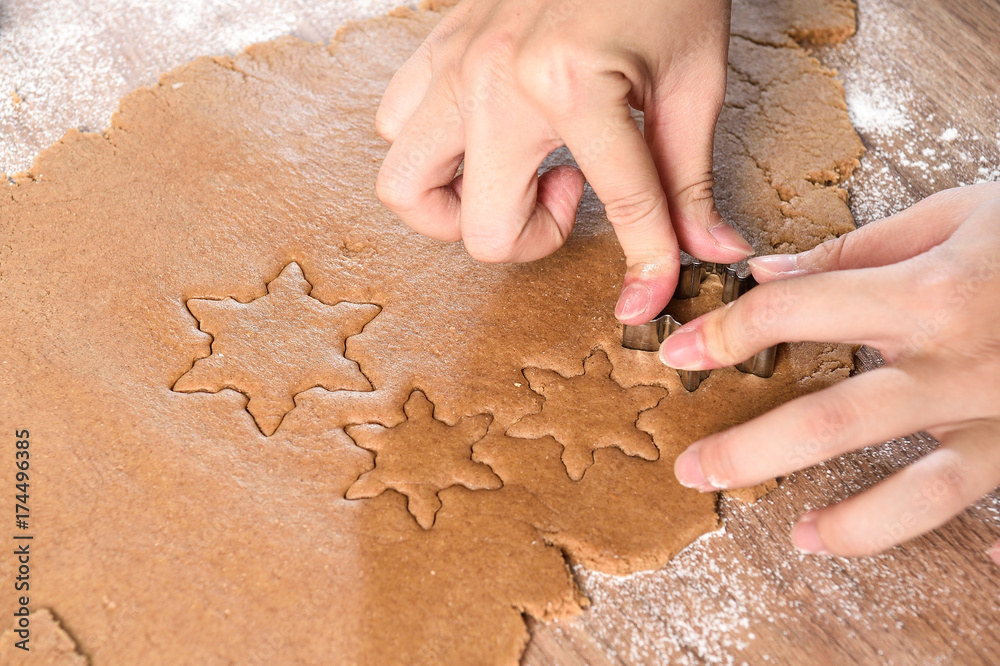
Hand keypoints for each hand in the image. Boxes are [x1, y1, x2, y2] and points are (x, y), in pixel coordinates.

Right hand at [375, 0, 751, 324]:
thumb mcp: (692, 81)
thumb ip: (688, 179)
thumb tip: (709, 250)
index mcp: (573, 84)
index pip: (618, 209)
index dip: (645, 265)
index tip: (648, 295)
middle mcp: (495, 80)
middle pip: (477, 229)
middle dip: (527, 238)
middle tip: (566, 199)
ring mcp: (455, 62)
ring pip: (405, 181)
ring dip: (456, 203)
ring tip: (513, 175)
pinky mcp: (438, 45)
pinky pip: (395, 121)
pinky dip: (431, 148)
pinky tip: (486, 135)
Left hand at [661, 183, 999, 561]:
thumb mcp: (956, 211)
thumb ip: (858, 249)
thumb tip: (773, 273)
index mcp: (927, 294)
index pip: (793, 316)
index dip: (723, 332)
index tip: (679, 352)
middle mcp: (958, 365)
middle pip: (831, 420)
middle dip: (750, 450)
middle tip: (694, 470)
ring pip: (917, 492)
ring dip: (851, 524)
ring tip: (800, 537)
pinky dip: (990, 539)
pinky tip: (972, 562)